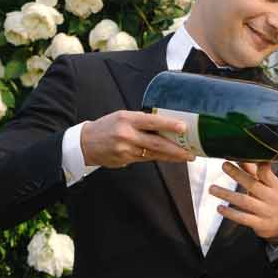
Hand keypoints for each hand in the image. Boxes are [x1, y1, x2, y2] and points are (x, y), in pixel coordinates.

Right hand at [79, 108, 195, 167]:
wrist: (85, 143)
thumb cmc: (107, 126)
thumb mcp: (122, 117)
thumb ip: (141, 122)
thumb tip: (165, 126)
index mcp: (127, 118)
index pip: (152, 121)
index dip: (169, 125)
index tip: (183, 128)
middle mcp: (127, 134)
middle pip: (156, 143)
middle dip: (176, 149)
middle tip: (191, 152)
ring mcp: (126, 148)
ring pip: (154, 153)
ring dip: (171, 156)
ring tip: (186, 156)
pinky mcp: (125, 159)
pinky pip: (146, 159)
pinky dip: (159, 157)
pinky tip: (170, 158)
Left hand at [209, 160, 277, 240]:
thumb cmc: (271, 198)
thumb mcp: (267, 184)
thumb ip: (254, 171)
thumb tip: (241, 156)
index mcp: (273, 185)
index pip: (265, 173)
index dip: (256, 165)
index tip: (241, 156)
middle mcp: (270, 197)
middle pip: (253, 184)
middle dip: (237, 174)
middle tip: (224, 165)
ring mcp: (265, 211)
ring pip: (244, 201)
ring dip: (227, 194)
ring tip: (212, 189)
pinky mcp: (259, 223)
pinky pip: (243, 218)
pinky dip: (230, 213)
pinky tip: (219, 208)